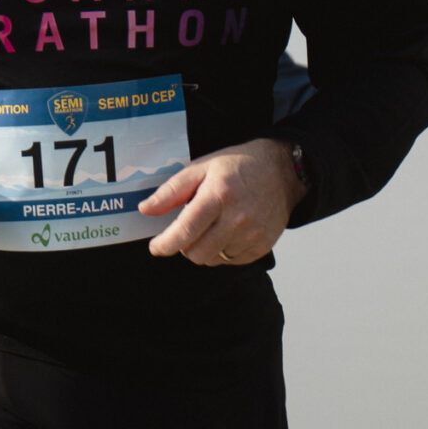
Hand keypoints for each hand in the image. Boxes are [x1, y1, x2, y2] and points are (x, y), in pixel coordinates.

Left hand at [140, 138, 306, 265]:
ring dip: (204, 249)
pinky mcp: (263, 246)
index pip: (185, 231)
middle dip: (184, 246)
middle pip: (196, 253)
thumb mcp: (202, 167)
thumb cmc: (239, 166)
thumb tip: (146, 209)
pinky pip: (231, 262)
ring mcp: (253, 235)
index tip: (156, 247)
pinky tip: (227, 232)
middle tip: (188, 230)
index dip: (165, 244)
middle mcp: (237, 218)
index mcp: (218, 195)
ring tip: (211, 227)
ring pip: (212, 260)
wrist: (282, 170)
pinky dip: (223, 252)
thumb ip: (172, 191)